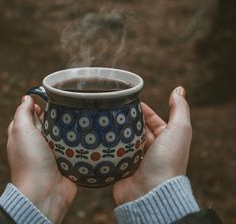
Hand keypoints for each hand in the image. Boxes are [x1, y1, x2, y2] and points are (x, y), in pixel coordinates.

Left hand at [7, 95, 76, 223]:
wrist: (45, 191)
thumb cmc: (30, 160)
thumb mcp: (21, 130)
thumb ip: (22, 112)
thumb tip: (26, 98)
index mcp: (24, 136)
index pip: (29, 116)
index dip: (37, 107)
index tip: (48, 102)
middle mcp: (38, 144)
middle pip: (49, 123)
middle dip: (57, 116)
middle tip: (68, 110)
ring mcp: (53, 153)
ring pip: (63, 134)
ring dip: (70, 128)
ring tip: (81, 118)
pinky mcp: (67, 160)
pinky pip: (74, 147)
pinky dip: (79, 141)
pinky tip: (87, 133)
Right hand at [113, 87, 191, 204]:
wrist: (151, 192)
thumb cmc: (167, 161)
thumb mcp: (179, 130)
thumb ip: (179, 109)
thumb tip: (179, 89)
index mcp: (166, 141)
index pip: (153, 121)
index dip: (144, 111)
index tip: (130, 101)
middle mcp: (152, 151)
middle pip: (138, 130)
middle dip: (128, 120)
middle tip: (114, 110)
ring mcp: (137, 161)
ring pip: (125, 142)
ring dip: (117, 133)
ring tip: (105, 121)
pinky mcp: (123, 169)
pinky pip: (115, 154)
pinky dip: (110, 147)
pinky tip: (101, 138)